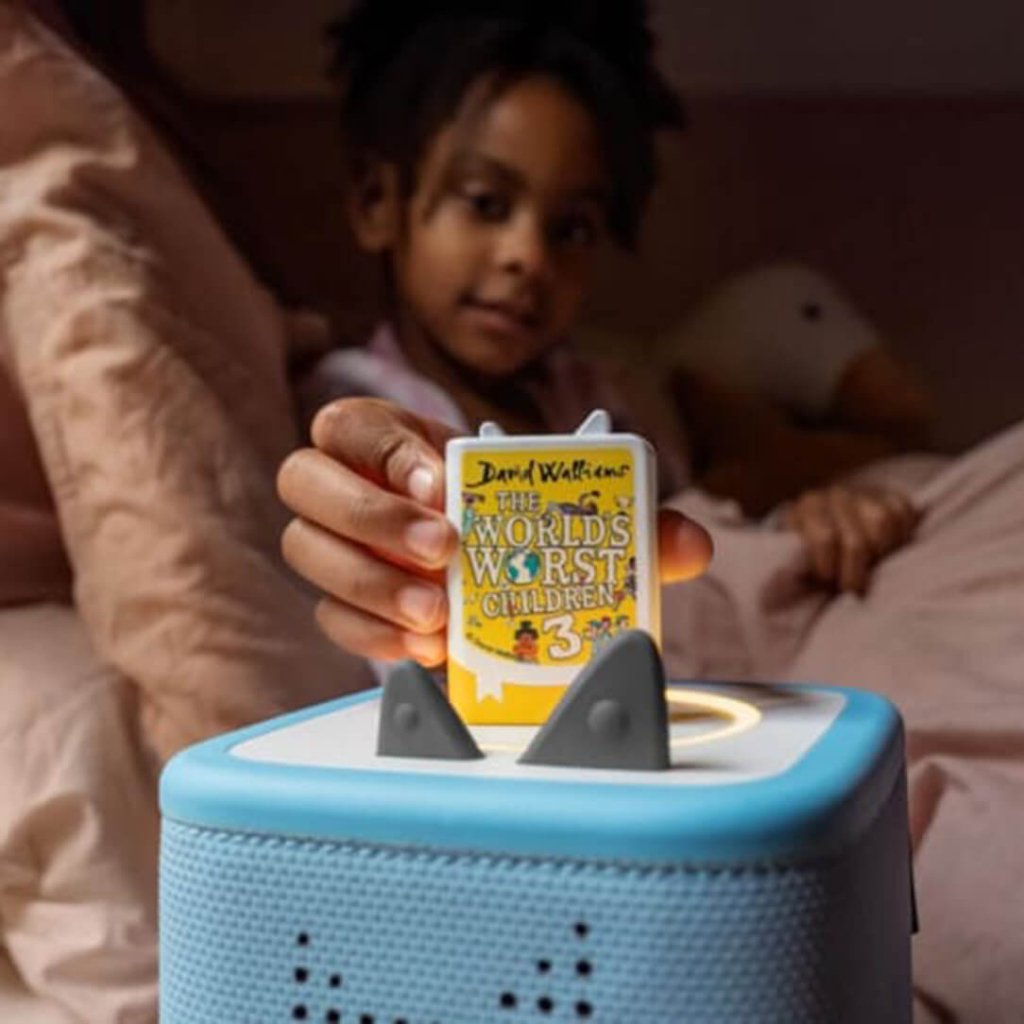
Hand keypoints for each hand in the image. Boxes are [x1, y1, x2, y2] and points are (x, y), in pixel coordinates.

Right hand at [278, 398, 712, 665]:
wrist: (490, 573)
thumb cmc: (521, 521)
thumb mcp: (571, 510)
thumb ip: (630, 520)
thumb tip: (691, 545)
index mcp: (389, 439)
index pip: (352, 422)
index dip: (385, 450)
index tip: (446, 485)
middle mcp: (346, 484)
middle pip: (302, 480)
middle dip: (370, 516)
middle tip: (443, 551)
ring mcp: (335, 545)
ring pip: (305, 551)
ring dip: (366, 585)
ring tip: (436, 614)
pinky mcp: (341, 604)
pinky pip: (328, 617)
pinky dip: (372, 634)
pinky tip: (426, 648)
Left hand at [784, 483, 918, 594]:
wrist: (830, 527)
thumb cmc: (810, 552)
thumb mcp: (795, 557)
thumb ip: (795, 566)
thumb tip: (796, 584)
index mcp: (809, 506)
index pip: (824, 538)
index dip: (828, 568)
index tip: (828, 583)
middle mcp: (837, 495)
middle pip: (856, 540)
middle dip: (855, 572)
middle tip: (852, 589)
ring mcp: (866, 492)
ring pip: (883, 522)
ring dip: (880, 552)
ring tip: (871, 566)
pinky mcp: (891, 495)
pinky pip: (903, 513)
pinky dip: (901, 535)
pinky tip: (888, 549)